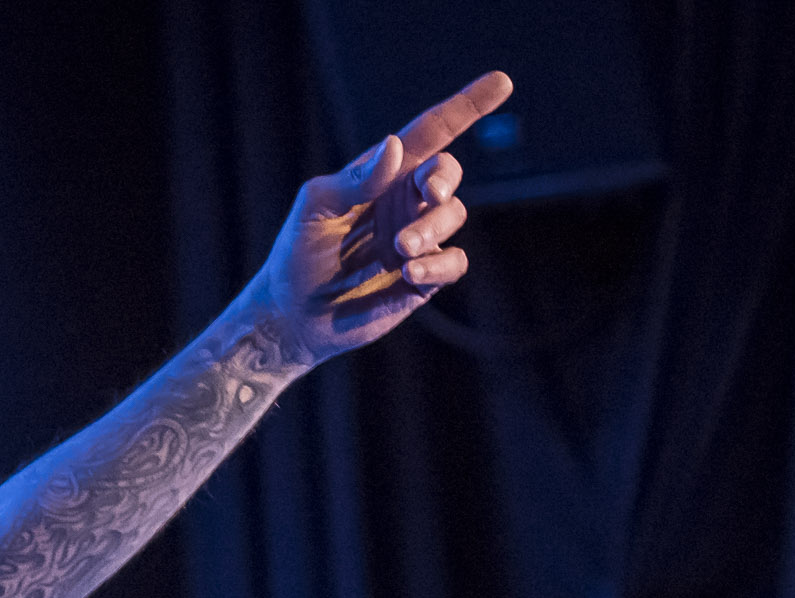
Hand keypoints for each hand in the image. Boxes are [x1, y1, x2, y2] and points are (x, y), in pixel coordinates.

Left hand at [239, 71, 513, 364]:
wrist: (292, 317)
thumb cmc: (296, 255)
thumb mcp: (314, 209)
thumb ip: (354, 180)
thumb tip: (395, 144)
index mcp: (381, 175)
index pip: (429, 133)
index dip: (465, 107)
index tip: (502, 82)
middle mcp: (404, 202)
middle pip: (446, 173)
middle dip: (444, 178)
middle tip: (429, 193)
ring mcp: (417, 238)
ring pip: (453, 215)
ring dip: (431, 228)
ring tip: (400, 250)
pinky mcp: (424, 278)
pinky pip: (454, 263)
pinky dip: (438, 265)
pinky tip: (410, 273)